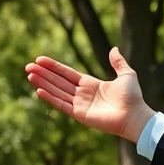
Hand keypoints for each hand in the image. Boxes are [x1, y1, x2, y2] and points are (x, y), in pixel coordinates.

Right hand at [25, 47, 154, 142]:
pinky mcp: (80, 115)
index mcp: (91, 85)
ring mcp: (80, 105)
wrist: (135, 116)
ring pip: (57, 92)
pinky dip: (50, 98)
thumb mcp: (126, 75)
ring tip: (29, 75)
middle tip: (28, 66)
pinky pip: (62, 105)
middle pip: (59, 82)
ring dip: (43, 84)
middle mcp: (83, 94)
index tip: (40, 60)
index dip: (54, 67)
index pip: (68, 74)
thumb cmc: (133, 98)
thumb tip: (114, 49)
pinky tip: (38, 90)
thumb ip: (118, 63)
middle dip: (44, 74)